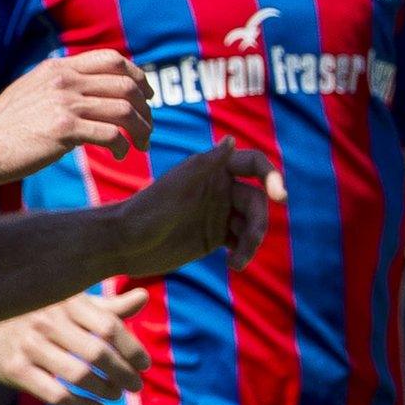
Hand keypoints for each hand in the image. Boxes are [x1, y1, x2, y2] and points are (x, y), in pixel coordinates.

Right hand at [0, 50, 151, 185]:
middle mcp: (64, 80)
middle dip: (145, 108)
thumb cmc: (4, 127)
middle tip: (147, 128)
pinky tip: (118, 155)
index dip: (137, 76)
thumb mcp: (32, 91)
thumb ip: (60, 86)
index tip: (146, 95)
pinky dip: (121, 146)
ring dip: (141, 129)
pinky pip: (110, 134)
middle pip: (125, 85)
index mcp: (58, 68)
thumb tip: (89, 91)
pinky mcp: (63, 129)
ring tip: (141, 146)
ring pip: (123, 110)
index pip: (112, 60)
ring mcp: (64, 103)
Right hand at [0, 288, 151, 404]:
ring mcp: (30, 346)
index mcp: (68, 301)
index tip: (145, 365)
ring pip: (79, 375)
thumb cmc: (42, 309)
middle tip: (136, 386)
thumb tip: (144, 299)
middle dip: (123, 373)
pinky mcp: (15, 369)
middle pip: (98, 353)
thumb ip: (108, 307)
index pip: (110, 327)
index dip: (132, 349)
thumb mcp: (72, 302)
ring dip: (105, 389)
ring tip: (117, 395)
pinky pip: (56, 394)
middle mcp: (49, 321)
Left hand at [113, 138, 284, 273]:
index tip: (279, 198)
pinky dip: (244, 253)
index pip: (255, 165)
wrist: (125, 243)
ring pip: (252, 223)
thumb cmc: (147, 210)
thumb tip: (232, 140)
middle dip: (258, 223)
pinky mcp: (214, 237)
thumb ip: (205, 165)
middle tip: (248, 244)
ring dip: (252, 242)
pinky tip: (234, 265)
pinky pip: (241, 242)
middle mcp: (220, 188)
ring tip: (238, 263)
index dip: (272, 177)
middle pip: (257, 201)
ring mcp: (219, 213)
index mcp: (213, 169)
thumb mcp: (177, 186)